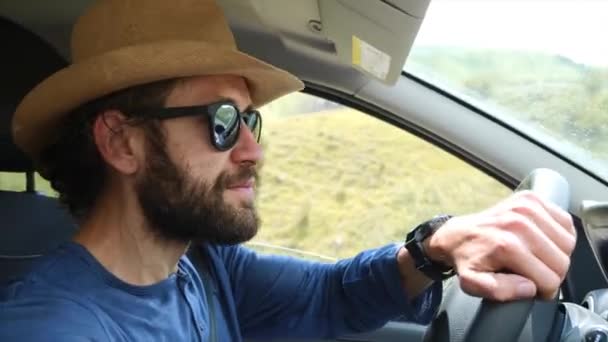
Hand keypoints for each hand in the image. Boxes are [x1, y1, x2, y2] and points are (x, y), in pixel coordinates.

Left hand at [426, 191, 575, 300]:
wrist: (456, 235)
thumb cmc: (467, 260)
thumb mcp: (472, 283)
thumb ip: (501, 291)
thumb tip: (530, 287)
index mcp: (506, 245)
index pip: (549, 278)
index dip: (544, 290)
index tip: (533, 288)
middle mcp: (518, 223)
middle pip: (561, 261)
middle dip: (552, 274)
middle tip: (535, 274)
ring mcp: (526, 207)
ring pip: (568, 243)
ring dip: (557, 254)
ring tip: (537, 257)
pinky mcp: (531, 198)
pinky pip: (565, 223)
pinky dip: (560, 235)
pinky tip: (543, 241)